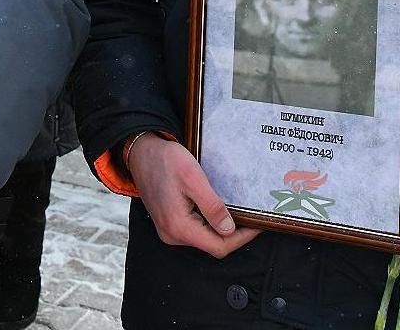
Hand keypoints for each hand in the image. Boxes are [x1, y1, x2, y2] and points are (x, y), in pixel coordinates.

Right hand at [128, 134, 259, 258]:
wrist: (141, 152)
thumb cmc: (165, 160)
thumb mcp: (193, 178)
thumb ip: (211, 206)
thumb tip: (229, 229)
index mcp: (178, 226)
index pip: (219, 246)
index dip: (242, 238)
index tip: (258, 225)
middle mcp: (172, 234)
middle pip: (213, 246)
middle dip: (235, 235)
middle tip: (253, 218)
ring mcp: (169, 231)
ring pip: (205, 239)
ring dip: (223, 230)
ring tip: (240, 214)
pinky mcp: (169, 223)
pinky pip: (195, 231)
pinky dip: (211, 225)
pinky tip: (220, 211)